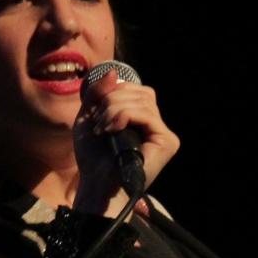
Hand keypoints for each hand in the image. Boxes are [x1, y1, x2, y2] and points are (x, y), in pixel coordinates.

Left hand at [72, 70, 180, 216]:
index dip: (115, 91)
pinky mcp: (167, 142)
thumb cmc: (92, 157)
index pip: (136, 90)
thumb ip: (98, 93)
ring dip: (115, 109)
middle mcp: (156, 126)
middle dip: (113, 100)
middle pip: (141, 92)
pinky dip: (125, 116)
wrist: (95, 184)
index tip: (97, 109)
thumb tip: (115, 73)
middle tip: (99, 122)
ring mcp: (164, 134)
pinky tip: (112, 130)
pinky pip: (147, 114)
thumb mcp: (89, 117)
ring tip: (103, 129)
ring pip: (142, 101)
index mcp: (142, 120)